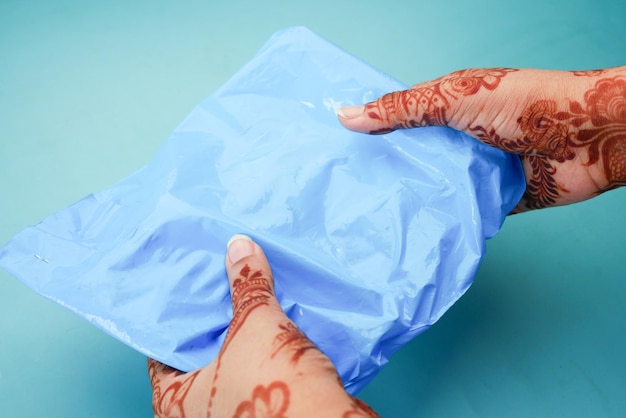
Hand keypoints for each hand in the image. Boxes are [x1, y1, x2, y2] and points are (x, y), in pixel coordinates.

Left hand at [148, 235, 377, 417]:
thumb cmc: (272, 379)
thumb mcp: (256, 323)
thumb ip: (247, 283)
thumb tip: (239, 244)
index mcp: (177, 401)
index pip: (159, 357)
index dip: (171, 326)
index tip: (183, 300)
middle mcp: (197, 415)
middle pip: (195, 363)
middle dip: (208, 332)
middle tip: (215, 297)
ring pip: (226, 373)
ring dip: (237, 346)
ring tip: (244, 308)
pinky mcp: (262, 414)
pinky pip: (251, 381)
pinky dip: (257, 359)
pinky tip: (270, 333)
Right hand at [337, 66, 625, 211]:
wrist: (589, 138)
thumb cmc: (526, 106)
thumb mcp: (456, 97)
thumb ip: (403, 108)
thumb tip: (347, 115)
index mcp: (446, 109)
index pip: (397, 120)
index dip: (368, 133)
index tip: (334, 150)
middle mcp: (456, 140)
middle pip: (411, 158)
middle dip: (384, 172)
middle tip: (344, 191)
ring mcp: (473, 172)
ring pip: (432, 188)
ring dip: (412, 199)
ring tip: (370, 216)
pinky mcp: (490, 201)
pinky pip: (458, 212)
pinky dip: (441, 220)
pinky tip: (413, 231)